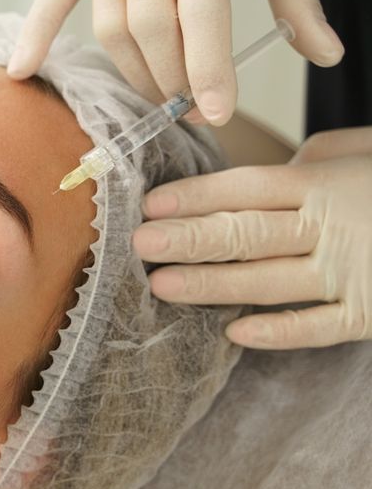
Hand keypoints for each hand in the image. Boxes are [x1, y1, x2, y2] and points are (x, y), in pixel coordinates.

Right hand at [7, 0, 343, 125]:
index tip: (216, 112)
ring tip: (162, 97)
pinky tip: (23, 72)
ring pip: (110, 28)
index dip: (209, 67)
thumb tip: (326, 53)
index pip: (202, 11)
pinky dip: (35, 37)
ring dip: (136, 72)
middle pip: (150, 28)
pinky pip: (49, 1)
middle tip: (194, 110)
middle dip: (173, 78)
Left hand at [132, 126, 371, 349]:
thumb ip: (312, 162)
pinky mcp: (370, 312)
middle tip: (139, 244)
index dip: (197, 195)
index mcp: (324, 182)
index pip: (247, 187)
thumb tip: (265, 174)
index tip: (151, 203)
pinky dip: (278, 332)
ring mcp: (352, 271)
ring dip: (213, 285)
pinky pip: (319, 328)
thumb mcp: (362, 154)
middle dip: (189, 238)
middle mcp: (332, 225)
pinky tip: (235, 334)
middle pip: (247, 232)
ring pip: (269, 281)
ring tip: (163, 286)